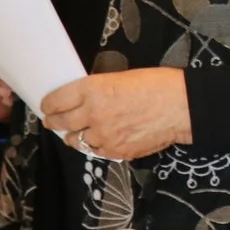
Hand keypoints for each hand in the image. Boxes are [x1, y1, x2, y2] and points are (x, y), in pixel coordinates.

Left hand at [39, 68, 191, 161]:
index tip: (48, 106)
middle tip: (54, 121)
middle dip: (54, 122)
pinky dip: (95, 146)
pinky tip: (99, 140)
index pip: (56, 100)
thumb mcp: (120, 77)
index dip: (49, 104)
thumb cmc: (157, 85)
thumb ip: (97, 90)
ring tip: (77, 132)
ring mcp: (103, 136)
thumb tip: (83, 100)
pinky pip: (95, 152)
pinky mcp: (116, 152)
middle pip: (60, 123)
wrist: (182, 107)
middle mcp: (93, 114)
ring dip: (74, 136)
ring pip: (76, 141)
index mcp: (92, 90)